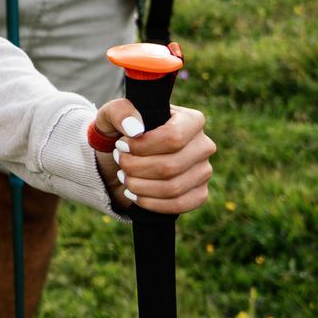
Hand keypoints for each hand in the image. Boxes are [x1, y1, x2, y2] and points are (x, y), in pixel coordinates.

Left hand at [89, 100, 214, 214]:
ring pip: (173, 188)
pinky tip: (134, 194)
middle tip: (120, 162)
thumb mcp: (112, 115)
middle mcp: (203, 145)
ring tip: (124, 177)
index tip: (121, 145)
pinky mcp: (199, 194)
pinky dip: (150, 203)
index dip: (143, 146)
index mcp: (191, 120)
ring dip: (140, 186)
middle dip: (136, 167)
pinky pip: (179, 205)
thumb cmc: (121, 131)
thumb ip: (120, 113)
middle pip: (171, 165)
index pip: (174, 137)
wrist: (124, 158)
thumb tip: (135, 128)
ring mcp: (204, 171)